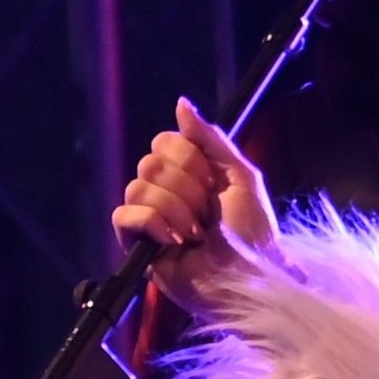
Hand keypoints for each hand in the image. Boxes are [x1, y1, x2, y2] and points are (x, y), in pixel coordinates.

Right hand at [112, 99, 280, 318]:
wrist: (250, 275)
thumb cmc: (254, 232)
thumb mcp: (241, 176)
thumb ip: (211, 139)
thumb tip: (181, 104)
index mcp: (190, 172)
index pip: (165, 142)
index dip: (190, 159)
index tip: (213, 184)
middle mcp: (167, 191)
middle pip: (150, 163)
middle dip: (187, 188)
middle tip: (207, 212)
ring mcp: (150, 217)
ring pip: (138, 187)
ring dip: (176, 210)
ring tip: (197, 232)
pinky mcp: (136, 244)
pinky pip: (125, 215)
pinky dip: (155, 224)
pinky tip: (178, 242)